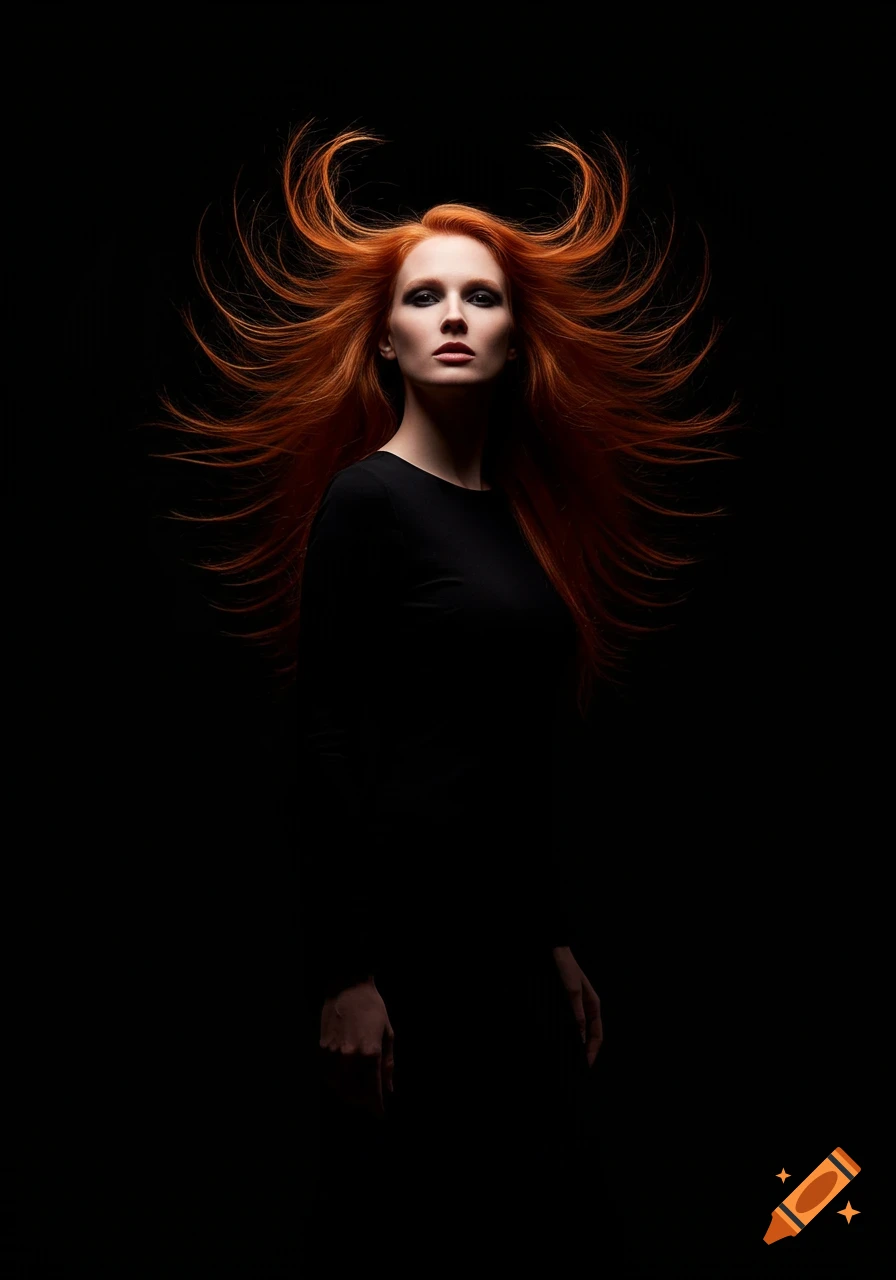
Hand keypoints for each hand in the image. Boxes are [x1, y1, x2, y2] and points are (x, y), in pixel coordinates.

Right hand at [319, 980, 394, 1116]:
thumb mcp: (388, 1033)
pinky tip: (343, 1080)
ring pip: (338, 1087)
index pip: (373, 1091)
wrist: (348, 986)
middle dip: (363, 1101)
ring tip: (357, 1092)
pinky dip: (335, 1082)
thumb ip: (388, 1064)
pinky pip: (327, 1075)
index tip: (380, 1114)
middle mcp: (350, 1057)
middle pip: (355, 1094)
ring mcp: (333, 1054)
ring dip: (348, 1094)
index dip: (377, 1107)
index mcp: (371, 1052)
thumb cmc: (372, 1007)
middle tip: (369, 1101)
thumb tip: (389, 1089)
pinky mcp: (321, 1049)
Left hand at [551, 946, 602, 1066]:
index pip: (597, 1035)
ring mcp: (574, 1007)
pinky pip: (568, 1024)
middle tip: (576, 1066)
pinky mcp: (564, 1004)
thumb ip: (577, 1015)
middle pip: (588, 1036)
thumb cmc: (565, 967)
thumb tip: (582, 1038)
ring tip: (568, 1058)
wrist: (553, 952)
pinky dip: (567, 1035)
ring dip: (575, 1045)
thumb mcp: (572, 992)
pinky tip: (560, 1041)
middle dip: (585, 1052)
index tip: (586, 1065)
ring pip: (577, 1032)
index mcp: (593, 1006)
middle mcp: (585, 1008)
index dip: (592, 1051)